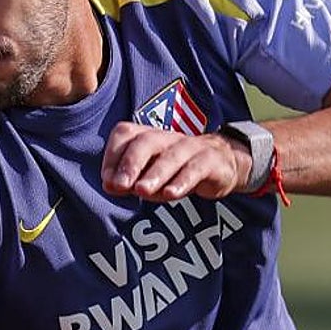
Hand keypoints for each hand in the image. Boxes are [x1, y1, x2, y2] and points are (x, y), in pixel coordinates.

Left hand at [101, 121, 250, 201]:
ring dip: (155, 174)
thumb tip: (109, 185)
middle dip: (130, 163)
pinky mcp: (211, 161)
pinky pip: (196, 168)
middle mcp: (167, 138)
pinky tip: (171, 195)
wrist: (222, 165)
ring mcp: (191, 147)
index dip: (112, 156)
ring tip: (142, 191)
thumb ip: (128, 180)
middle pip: (146, 142)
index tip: (108, 181)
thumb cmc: (176, 171)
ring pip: (171, 156)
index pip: (125, 134)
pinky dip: (182, 181)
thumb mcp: (149, 176)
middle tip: (120, 185)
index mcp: (148, 136)